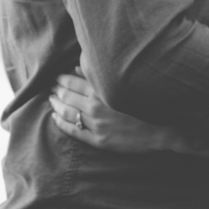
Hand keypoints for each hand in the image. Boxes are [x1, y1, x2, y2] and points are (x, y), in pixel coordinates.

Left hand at [49, 71, 187, 154]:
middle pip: (68, 97)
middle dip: (56, 91)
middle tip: (50, 88)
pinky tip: (54, 118)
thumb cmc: (143, 106)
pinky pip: (74, 131)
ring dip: (56, 105)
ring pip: (68, 113)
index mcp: (103, 92)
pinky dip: (61, 123)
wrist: (159, 132)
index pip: (74, 83)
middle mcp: (97, 108)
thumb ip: (99, 78)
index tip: (56, 77)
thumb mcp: (122, 87)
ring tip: (50, 100)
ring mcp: (97, 125)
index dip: (62, 80)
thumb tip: (78, 68)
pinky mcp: (99, 140)